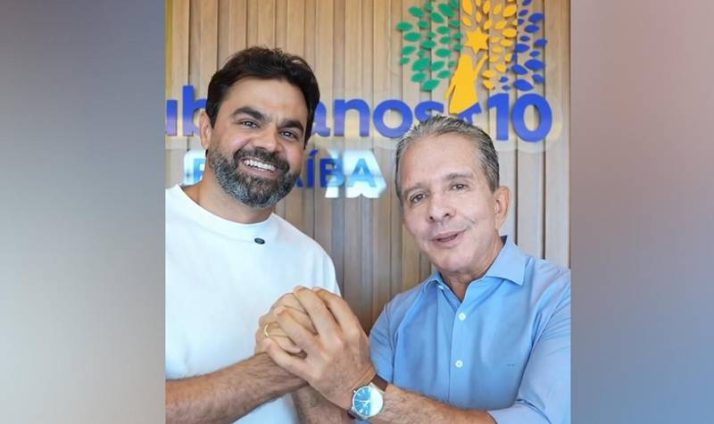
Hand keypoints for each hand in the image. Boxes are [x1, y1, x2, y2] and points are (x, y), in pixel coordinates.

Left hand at [263, 287, 374, 409]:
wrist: (358, 391)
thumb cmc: (357, 360)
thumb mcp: (359, 336)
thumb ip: (345, 318)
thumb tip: (325, 298)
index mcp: (351, 331)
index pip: (335, 303)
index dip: (321, 293)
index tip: (313, 290)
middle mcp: (337, 342)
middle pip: (316, 311)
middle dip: (303, 297)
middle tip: (294, 293)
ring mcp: (323, 358)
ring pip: (298, 333)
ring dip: (285, 319)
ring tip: (278, 311)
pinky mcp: (311, 374)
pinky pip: (288, 361)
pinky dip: (275, 351)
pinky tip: (267, 340)